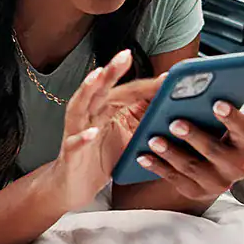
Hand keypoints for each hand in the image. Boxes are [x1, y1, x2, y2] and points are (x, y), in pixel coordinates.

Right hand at [48, 50, 164, 211]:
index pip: (126, 92)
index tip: (167, 77)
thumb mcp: (128, 138)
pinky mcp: (70, 153)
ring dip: (88, 90)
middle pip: (101, 90)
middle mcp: (90, 116)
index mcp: (105, 110)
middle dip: (112, 71)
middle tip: (125, 55)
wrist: (74, 188)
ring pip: (80, 106)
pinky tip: (92, 132)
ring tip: (99, 76)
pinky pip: (74, 142)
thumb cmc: (101, 158)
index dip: (145, 84)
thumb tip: (173, 112)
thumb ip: (144, 122)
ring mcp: (77, 132)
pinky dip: (83, 137)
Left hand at [135, 101, 243, 201]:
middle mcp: (234, 165)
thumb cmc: (208, 136)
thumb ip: (195, 99)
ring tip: (154, 139)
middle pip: (214, 150)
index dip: (231, 116)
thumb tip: (169, 78)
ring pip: (192, 166)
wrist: (206, 172)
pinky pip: (174, 178)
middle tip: (175, 122)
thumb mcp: (209, 120)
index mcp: (242, 142)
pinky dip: (157, 166)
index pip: (242, 128)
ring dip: (171, 152)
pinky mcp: (195, 191)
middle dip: (194, 136)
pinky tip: (144, 155)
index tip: (217, 103)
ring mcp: (216, 182)